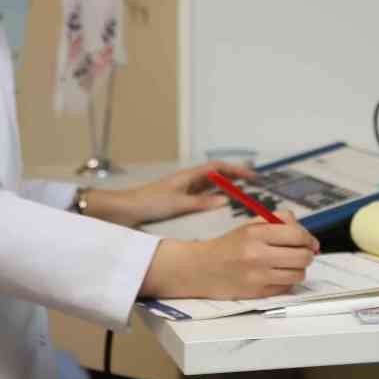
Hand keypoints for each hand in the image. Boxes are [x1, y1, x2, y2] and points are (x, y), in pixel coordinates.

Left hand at [88, 160, 255, 227]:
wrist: (125, 210)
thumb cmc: (149, 203)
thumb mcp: (178, 204)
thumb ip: (202, 203)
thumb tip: (225, 200)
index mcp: (188, 176)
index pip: (218, 168)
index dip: (236, 170)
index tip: (253, 176)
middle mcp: (188, 180)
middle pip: (216, 175)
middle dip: (235, 177)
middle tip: (253, 185)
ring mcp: (184, 190)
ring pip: (210, 186)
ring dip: (226, 188)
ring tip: (242, 195)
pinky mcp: (179, 200)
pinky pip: (202, 197)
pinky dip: (214, 199)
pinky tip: (219, 207)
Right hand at [142, 213, 319, 299]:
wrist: (202, 268)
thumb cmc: (230, 245)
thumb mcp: (251, 224)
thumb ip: (280, 221)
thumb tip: (307, 237)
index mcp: (256, 234)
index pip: (298, 236)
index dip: (309, 239)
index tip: (309, 242)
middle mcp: (258, 255)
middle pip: (303, 257)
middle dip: (307, 254)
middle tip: (301, 253)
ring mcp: (258, 276)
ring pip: (299, 274)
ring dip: (298, 269)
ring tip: (288, 265)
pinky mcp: (257, 293)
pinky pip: (287, 288)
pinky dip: (286, 282)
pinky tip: (276, 275)